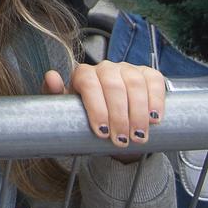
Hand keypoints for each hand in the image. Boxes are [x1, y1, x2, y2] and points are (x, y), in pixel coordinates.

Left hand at [43, 62, 165, 147]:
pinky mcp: (148, 74)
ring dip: (138, 112)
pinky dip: (156, 99)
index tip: (101, 132)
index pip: (88, 82)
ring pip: (135, 83)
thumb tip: (51, 76)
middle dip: (118, 115)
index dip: (96, 107)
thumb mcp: (67, 112)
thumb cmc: (85, 118)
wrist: (109, 124)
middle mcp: (106, 68)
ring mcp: (128, 69)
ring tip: (138, 136)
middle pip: (113, 85)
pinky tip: (155, 119)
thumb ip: (55, 95)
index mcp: (84, 74)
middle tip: (121, 140)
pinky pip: (154, 81)